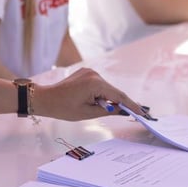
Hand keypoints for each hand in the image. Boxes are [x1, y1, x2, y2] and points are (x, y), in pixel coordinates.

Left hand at [28, 67, 145, 120]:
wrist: (45, 99)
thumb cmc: (63, 108)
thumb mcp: (88, 113)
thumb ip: (108, 111)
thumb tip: (124, 111)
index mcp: (95, 84)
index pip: (119, 95)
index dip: (131, 105)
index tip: (142, 112)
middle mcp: (94, 74)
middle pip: (114, 91)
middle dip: (122, 102)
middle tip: (135, 113)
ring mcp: (89, 72)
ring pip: (107, 88)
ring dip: (109, 99)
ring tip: (110, 110)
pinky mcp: (86, 73)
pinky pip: (99, 85)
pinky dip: (102, 94)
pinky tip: (100, 102)